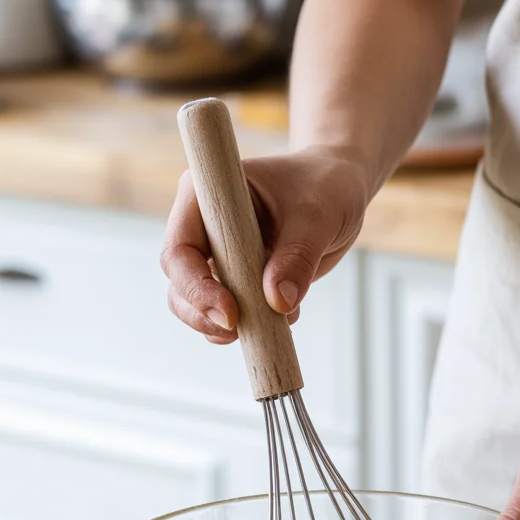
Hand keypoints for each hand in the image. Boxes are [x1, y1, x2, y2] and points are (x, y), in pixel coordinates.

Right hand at [161, 148, 368, 343]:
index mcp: (209, 195)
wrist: (340, 190)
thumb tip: (277, 302)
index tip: (230, 313)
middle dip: (201, 312)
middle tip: (237, 331)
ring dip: (219, 326)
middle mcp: (204, 225)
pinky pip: (227, 312)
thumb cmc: (325, 188)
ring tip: (263, 329)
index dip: (195, 285)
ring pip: (195, 301)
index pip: (180, 248)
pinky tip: (283, 318)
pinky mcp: (237, 277)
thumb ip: (297, 257)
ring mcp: (218, 254)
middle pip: (179, 280)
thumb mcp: (317, 218)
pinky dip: (248, 325)